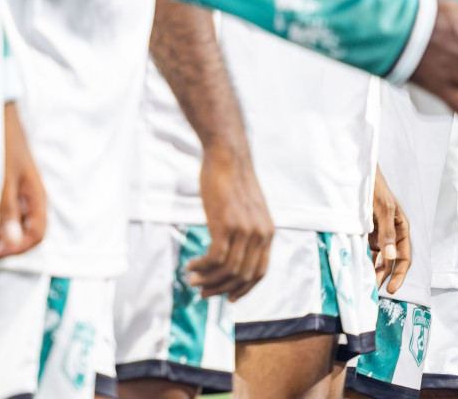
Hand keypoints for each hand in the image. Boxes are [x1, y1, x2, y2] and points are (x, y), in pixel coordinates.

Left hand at [0, 102, 47, 257]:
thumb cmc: (4, 145)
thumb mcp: (3, 181)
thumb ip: (7, 211)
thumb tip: (12, 241)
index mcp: (37, 196)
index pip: (37, 234)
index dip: (19, 248)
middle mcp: (32, 197)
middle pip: (27, 231)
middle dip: (9, 241)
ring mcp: (22, 191)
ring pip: (17, 221)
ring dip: (2, 229)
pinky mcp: (12, 186)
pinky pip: (9, 210)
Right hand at [187, 144, 273, 299]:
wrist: (228, 159)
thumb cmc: (233, 184)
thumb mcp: (249, 212)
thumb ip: (246, 234)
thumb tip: (230, 259)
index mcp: (268, 233)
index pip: (260, 272)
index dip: (244, 289)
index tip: (228, 298)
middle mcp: (260, 234)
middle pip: (242, 275)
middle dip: (220, 289)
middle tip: (202, 292)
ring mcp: (245, 230)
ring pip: (227, 270)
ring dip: (207, 279)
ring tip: (191, 279)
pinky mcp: (227, 224)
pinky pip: (214, 257)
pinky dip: (201, 266)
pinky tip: (190, 265)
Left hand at [369, 167, 411, 293]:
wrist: (358, 175)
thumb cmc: (376, 188)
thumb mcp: (384, 209)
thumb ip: (387, 232)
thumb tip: (390, 256)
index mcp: (401, 228)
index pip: (404, 257)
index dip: (400, 274)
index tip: (392, 289)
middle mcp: (391, 234)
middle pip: (390, 261)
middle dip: (383, 276)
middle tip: (371, 291)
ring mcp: (378, 234)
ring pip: (377, 258)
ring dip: (372, 271)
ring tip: (363, 283)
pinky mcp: (365, 234)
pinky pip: (365, 251)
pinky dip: (362, 260)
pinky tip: (356, 268)